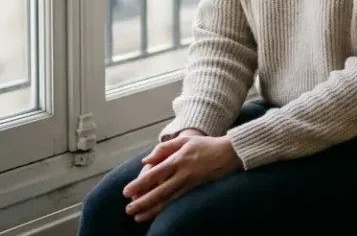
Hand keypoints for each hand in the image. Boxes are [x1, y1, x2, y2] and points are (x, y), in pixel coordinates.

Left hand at [123, 136, 241, 221]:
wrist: (230, 153)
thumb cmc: (205, 145)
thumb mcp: (184, 140)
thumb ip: (164, 148)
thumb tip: (145, 161)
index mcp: (178, 159)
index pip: (154, 174)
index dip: (139, 184)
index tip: (126, 191)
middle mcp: (182, 173)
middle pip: (159, 191)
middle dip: (142, 201)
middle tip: (129, 209)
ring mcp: (190, 183)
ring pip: (168, 199)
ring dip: (152, 209)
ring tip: (138, 217)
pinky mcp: (195, 189)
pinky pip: (177, 201)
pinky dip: (165, 209)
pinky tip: (156, 213)